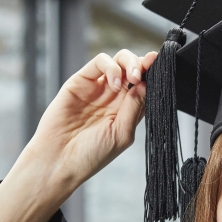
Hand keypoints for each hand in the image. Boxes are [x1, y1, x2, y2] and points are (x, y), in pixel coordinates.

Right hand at [0, 49, 156, 221]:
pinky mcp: (80, 81)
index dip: (153, 75)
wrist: (59, 160)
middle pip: (133, 69)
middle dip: (142, 66)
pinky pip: (99, 62)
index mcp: (126, 110)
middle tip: (143, 74)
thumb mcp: (121, 134)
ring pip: (118, 60)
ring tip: (132, 78)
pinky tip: (115, 82)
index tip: (161, 68)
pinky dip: (111, 66)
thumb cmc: (91, 155)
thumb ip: (135, 108)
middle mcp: (113, 97)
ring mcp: (97, 87)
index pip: (145, 86)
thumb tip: (147, 84)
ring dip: (129, 63)